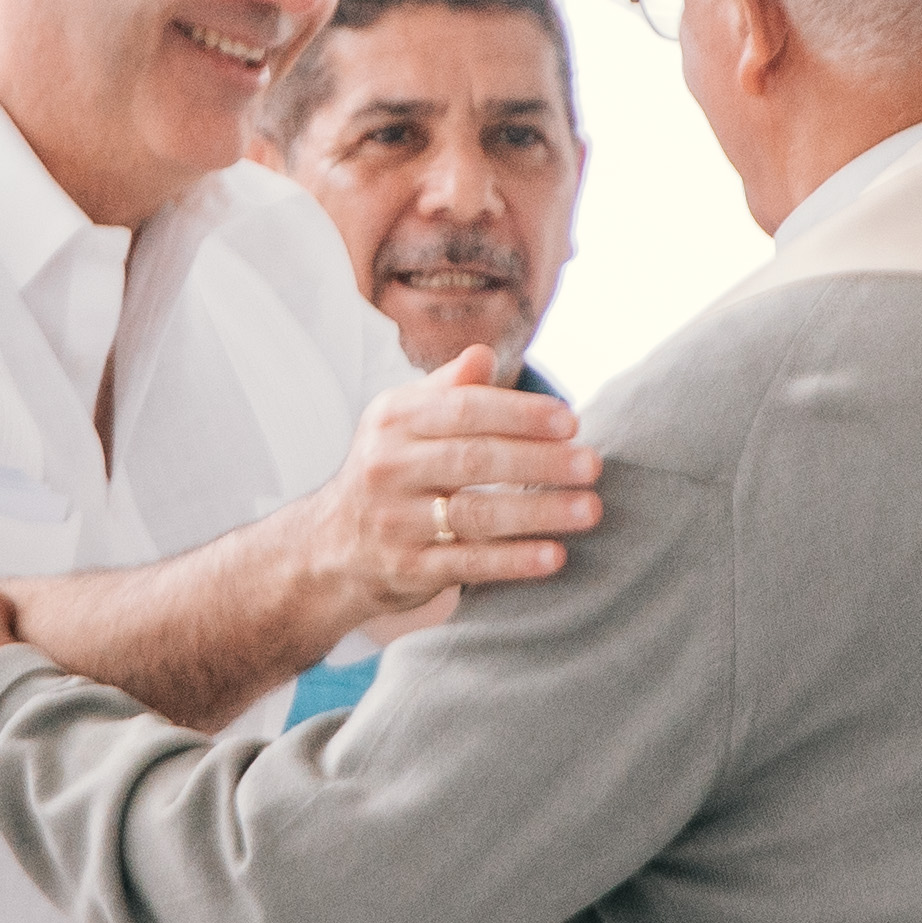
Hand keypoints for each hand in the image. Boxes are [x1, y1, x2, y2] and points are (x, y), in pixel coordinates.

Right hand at [304, 349, 600, 629]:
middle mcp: (388, 466)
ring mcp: (394, 520)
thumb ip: (446, 389)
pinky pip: (467, 564)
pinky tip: (554, 556)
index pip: (464, 409)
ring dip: (537, 512)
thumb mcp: (402, 421)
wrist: (329, 546)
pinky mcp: (406, 568)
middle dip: (540, 462)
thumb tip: (483, 354)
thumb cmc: (389, 470)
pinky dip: (513, 561)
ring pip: (474, 515)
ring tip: (589, 510)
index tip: (570, 421)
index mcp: (393, 419)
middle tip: (593, 465)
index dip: (520, 414)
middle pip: (473, 460)